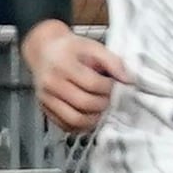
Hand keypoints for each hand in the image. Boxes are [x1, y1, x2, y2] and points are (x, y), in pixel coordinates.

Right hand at [21, 19, 123, 135]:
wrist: (44, 50)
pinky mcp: (45, 109)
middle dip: (104, 103)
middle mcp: (51, 84)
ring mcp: (46, 99)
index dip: (109, 86)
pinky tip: (90, 116)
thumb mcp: (93, 47)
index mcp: (63, 66)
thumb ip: (113, 61)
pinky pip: (65, 125)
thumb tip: (128, 80)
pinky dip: (81, 126)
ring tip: (101, 108)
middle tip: (109, 97)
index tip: (113, 83)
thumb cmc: (70, 49)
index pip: (92, 84)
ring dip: (94, 118)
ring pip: (74, 119)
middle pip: (84, 103)